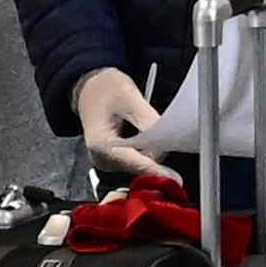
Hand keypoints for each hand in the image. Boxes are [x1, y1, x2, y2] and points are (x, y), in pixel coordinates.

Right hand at [74, 69, 173, 183]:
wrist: (91, 87)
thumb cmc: (107, 88)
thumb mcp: (129, 97)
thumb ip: (147, 119)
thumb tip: (166, 140)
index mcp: (101, 144)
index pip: (134, 161)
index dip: (156, 169)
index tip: (175, 179)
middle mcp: (101, 158)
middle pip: (138, 166)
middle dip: (155, 154)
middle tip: (166, 135)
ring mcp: (105, 161)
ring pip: (139, 165)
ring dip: (151, 151)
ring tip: (151, 129)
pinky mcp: (111, 161)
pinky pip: (135, 161)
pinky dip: (145, 151)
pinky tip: (146, 136)